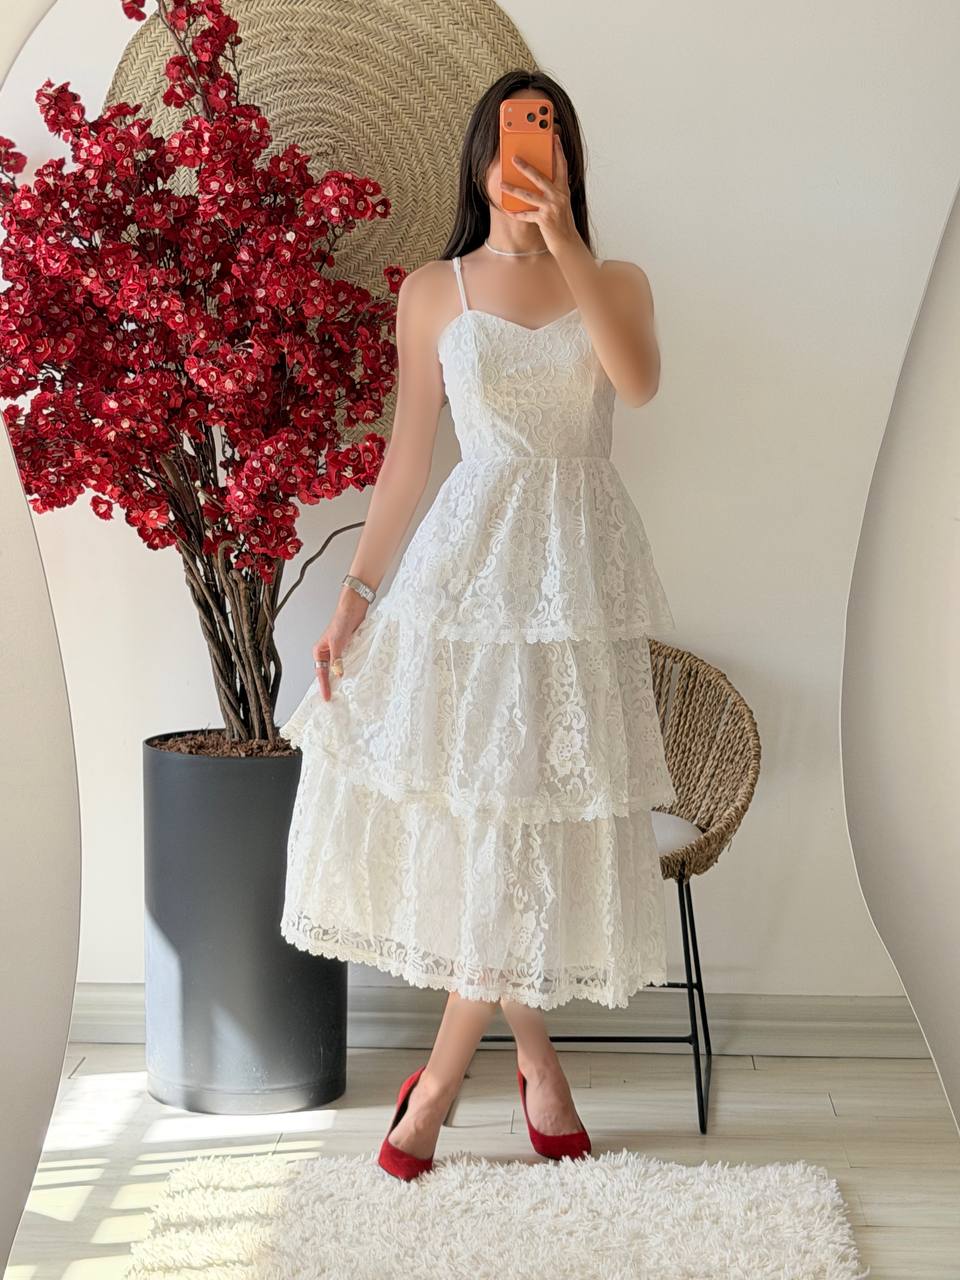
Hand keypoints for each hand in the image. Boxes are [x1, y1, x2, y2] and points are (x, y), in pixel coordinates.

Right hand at [313, 594, 366, 700]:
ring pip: (338, 668)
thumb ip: (337, 659)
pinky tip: (354, 677)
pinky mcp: (348, 649)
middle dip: (331, 684)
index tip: (327, 697)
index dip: (324, 686)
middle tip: (334, 698)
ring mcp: (338, 651)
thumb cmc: (341, 621)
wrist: (353, 609)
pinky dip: (350, 670)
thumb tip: (338, 674)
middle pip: (328, 673)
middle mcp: (327, 652)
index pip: (321, 673)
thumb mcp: (337, 642)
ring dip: (341, 678)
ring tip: (344, 692)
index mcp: (319, 651)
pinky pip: (347, 663)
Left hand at [500, 133, 578, 253]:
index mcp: (563, 189)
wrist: (567, 242)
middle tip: (514, 158)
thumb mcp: (561, 202)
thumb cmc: (562, 221)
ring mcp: (551, 208)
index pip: (562, 166)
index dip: (558, 151)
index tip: (554, 137)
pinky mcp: (544, 220)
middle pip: (539, 177)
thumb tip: (537, 179)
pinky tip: (508, 211)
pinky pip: (526, 215)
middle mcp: (558, 196)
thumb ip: (553, 190)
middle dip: (525, 167)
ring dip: (513, 189)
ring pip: (528, 195)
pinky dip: (517, 214)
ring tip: (502, 183)